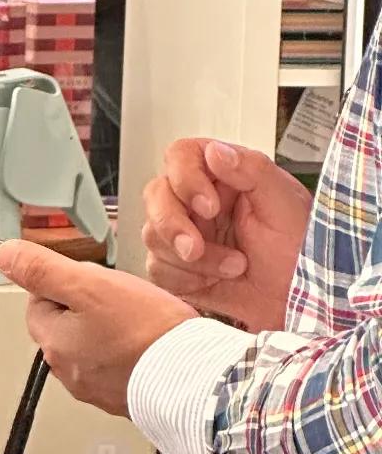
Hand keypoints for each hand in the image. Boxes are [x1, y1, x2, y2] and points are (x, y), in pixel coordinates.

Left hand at [0, 242, 197, 416]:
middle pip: (65, 324)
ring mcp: (93, 387)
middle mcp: (66, 370)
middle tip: (123, 299)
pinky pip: (116, 364)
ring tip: (140, 320)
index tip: (94, 281)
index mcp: (52, 343)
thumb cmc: (145, 331)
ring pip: (91, 343)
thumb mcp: (89, 285)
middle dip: (89, 306)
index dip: (66, 283)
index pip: (39, 302)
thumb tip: (5, 256)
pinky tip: (150, 342)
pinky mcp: (122, 396)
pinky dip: (128, 350)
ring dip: (110, 328)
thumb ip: (44, 270)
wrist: (193, 378)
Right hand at [142, 139, 309, 332]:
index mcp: (224, 176)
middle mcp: (198, 202)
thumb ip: (253, 170)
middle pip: (155, 196)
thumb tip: (215, 151)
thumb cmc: (300, 254)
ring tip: (232, 267)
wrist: (295, 302)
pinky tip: (214, 281)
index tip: (208, 207)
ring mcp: (183, 235)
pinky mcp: (175, 268)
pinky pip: (157, 269)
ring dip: (192, 259)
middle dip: (173, 226)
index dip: (185, 179)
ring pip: (153, 235)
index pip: (181, 157)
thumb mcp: (285, 204)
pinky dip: (185, 279)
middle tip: (195, 248)